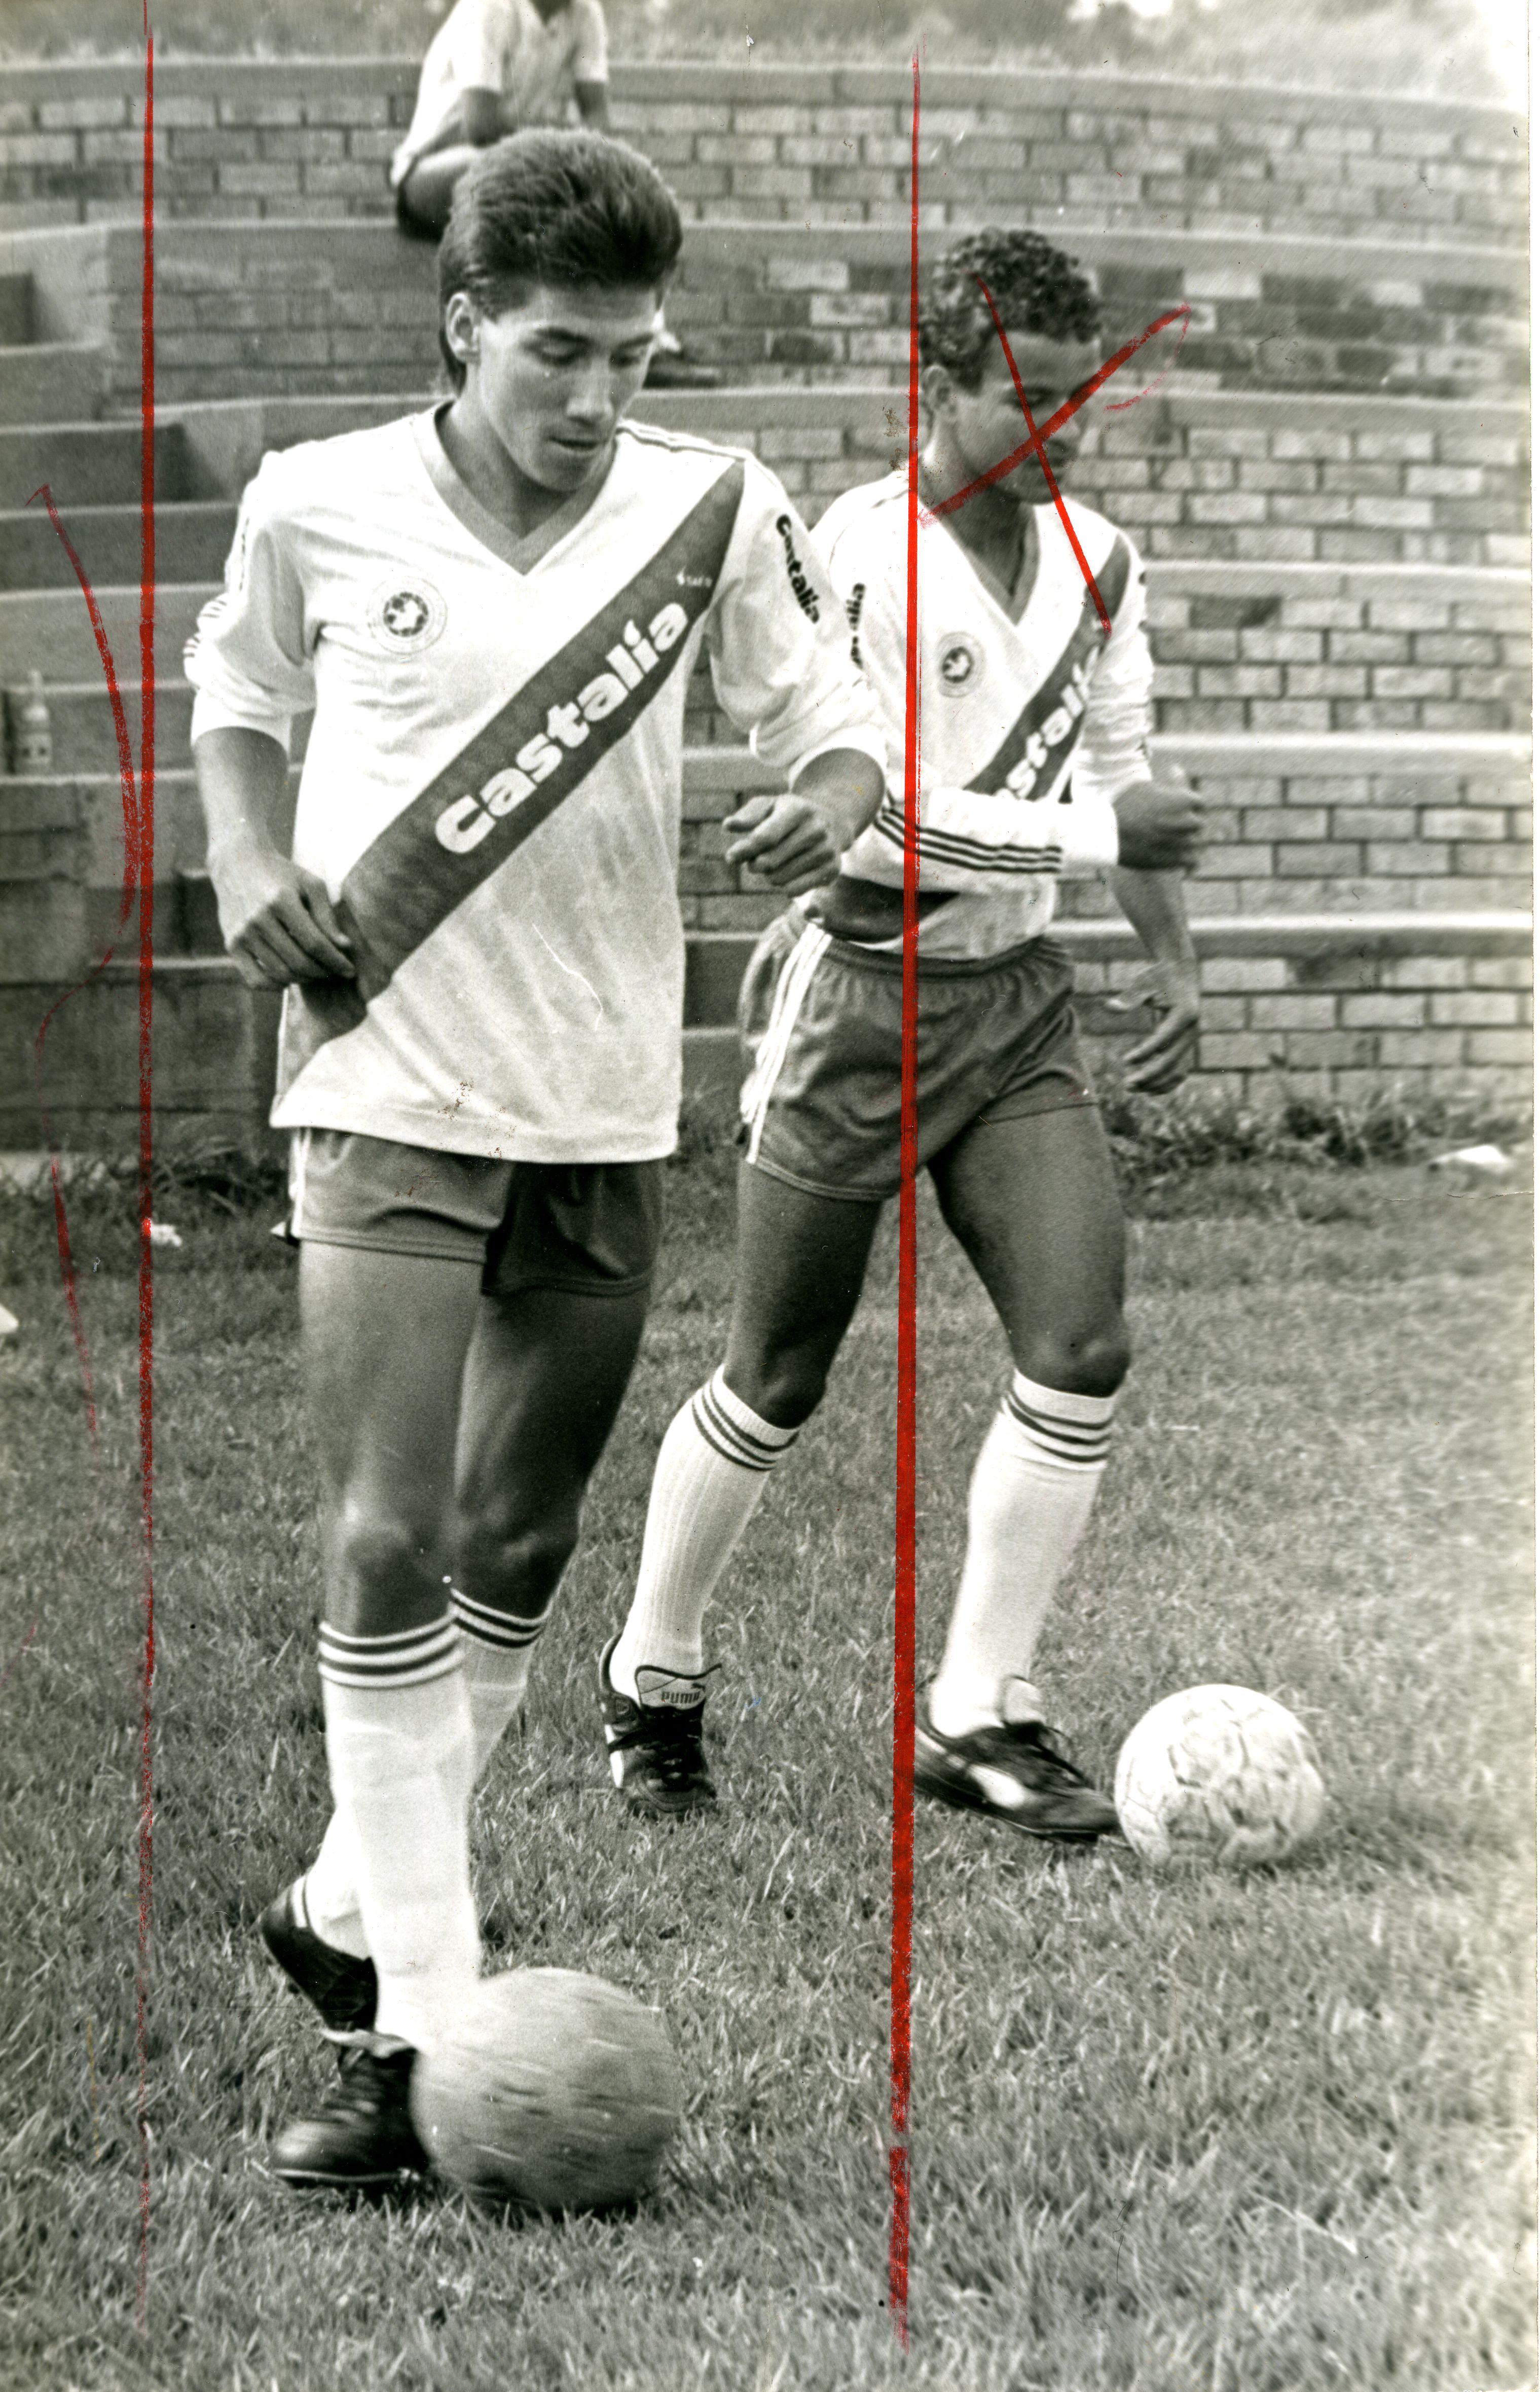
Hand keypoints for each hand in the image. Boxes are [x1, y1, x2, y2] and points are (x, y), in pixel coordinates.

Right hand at [210, 845, 354, 990]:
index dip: (336, 961)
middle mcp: (258, 918)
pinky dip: (274, 986)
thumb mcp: (310, 885)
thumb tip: (344, 947)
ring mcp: (242, 933)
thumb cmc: (281, 875)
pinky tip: (288, 979)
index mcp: (281, 900)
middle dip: (322, 972)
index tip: (350, 971)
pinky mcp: (231, 944)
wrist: (238, 863)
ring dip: (302, 979)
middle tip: (333, 971)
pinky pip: (254, 979)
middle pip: (298, 961)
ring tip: (314, 972)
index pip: (315, 943)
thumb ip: (327, 916)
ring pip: (279, 973)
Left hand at [723, 791, 843, 894]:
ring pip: (778, 878)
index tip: (730, 857)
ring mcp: (826, 851)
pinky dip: (784, 886)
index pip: (765, 837)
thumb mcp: (770, 805)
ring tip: (778, 862)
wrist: (833, 821)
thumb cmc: (791, 814)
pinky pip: (793, 890)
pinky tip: (790, 873)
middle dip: (755, 863)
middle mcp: (815, 830)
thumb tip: (728, 825)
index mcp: (798, 810)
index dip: (744, 850)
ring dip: (770, 875)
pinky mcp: (832, 870)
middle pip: (769, 861)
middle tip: (757, 860)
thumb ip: (748, 815)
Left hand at [1108, 957, 1200, 1093]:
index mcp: (1184, 1014)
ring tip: (1131, 1088)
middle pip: (1172, 1061)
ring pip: (1178, 1071)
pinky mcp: (1188, 1045)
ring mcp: (1192, 1040)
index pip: (1163, 1041)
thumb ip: (1129, 997)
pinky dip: (1166, 1082)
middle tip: (1126, 1085)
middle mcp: (1192, 1030)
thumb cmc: (1159, 976)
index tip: (1124, 1061)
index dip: (1144, 1053)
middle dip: (1149, 1075)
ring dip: (1156, 1083)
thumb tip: (1109, 1007)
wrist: (1181, 971)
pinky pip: (1180, 1069)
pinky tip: (1147, 1089)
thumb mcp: (1144, 982)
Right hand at [1113, 774, 1203, 872]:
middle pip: (1199, 823)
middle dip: (1190, 825)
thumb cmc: (1122, 806)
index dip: (1190, 806)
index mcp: (1182, 799)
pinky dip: (1189, 860)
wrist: (1107, 832)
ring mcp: (1180, 841)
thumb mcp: (1144, 786)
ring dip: (1188, 842)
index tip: (1182, 809)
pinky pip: (1192, 861)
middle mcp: (1185, 820)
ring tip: (1175, 843)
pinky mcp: (1172, 860)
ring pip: (1196, 843)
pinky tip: (1182, 859)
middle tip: (1178, 827)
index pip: (1199, 802)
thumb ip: (1166, 783)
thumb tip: (1178, 769)